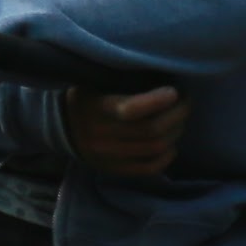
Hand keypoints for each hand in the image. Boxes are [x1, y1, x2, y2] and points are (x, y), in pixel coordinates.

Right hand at [65, 84, 188, 180]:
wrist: (60, 127)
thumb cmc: (86, 97)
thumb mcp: (95, 81)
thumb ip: (123, 80)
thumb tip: (164, 76)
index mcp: (96, 108)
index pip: (131, 109)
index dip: (158, 101)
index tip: (173, 91)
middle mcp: (102, 135)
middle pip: (151, 130)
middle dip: (177, 114)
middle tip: (185, 102)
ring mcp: (108, 156)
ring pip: (155, 148)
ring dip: (176, 132)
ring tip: (180, 119)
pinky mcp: (115, 169)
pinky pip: (149, 168)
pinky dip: (167, 156)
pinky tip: (170, 144)